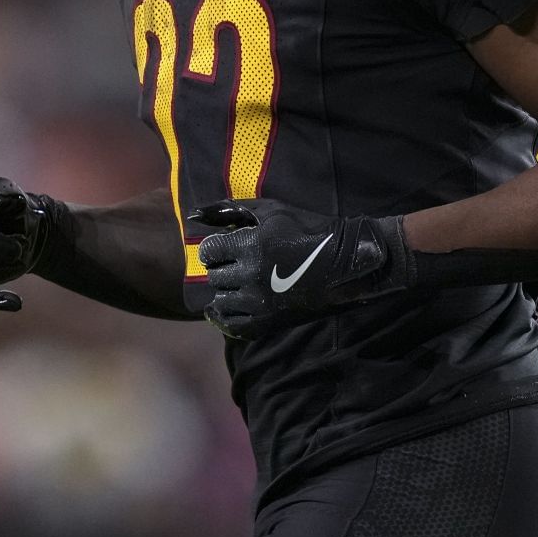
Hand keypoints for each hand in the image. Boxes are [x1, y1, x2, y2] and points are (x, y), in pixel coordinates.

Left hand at [193, 199, 413, 337]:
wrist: (345, 262)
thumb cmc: (306, 228)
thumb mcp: (270, 210)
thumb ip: (227, 211)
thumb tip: (192, 216)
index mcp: (252, 246)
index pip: (209, 252)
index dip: (215, 248)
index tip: (227, 247)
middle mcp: (252, 276)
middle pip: (215, 277)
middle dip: (223, 268)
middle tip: (239, 263)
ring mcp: (261, 303)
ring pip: (222, 301)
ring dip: (227, 291)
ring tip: (242, 282)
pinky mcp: (270, 323)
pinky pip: (234, 326)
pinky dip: (227, 317)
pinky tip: (230, 307)